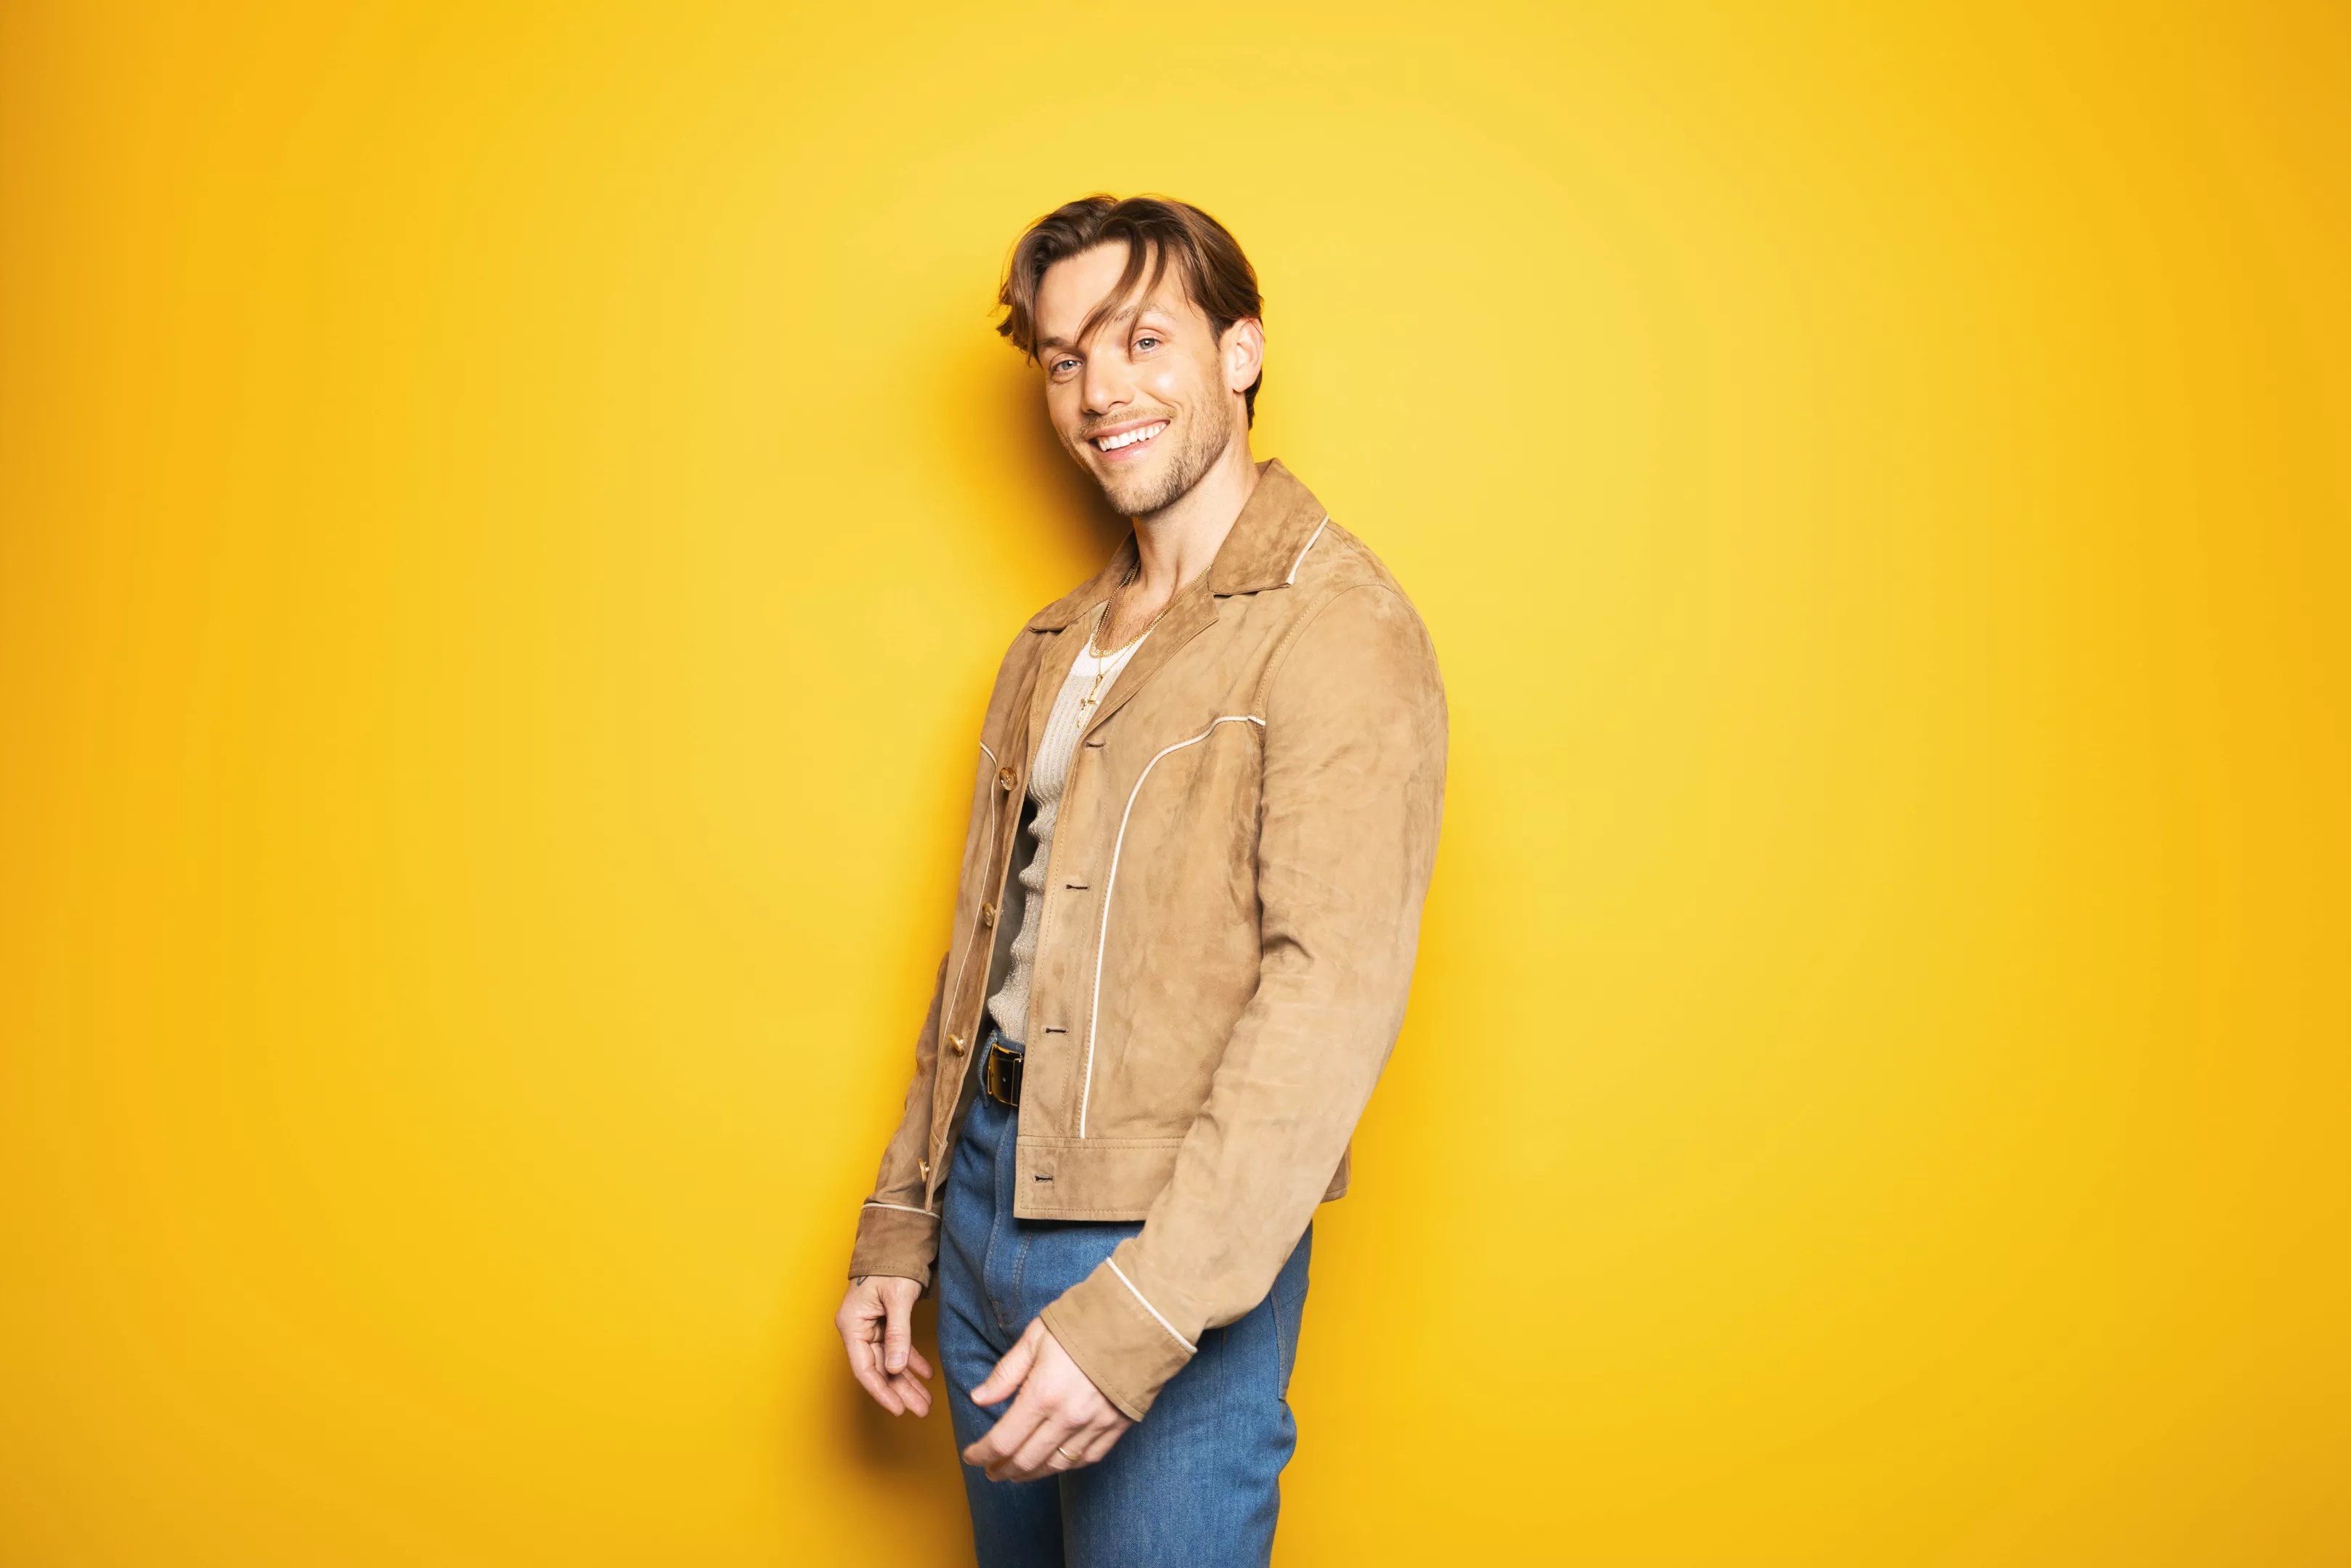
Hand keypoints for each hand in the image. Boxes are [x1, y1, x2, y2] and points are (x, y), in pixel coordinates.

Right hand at [835, 1275, 932, 1415]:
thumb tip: (897, 1368)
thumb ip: (897, 1334)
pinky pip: (897, 1348)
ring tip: (925, 1401)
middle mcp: (858, 1329)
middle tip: (921, 1410)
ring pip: (890, 1361)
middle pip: (879, 1368)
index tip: (898, 1410)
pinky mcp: (883, 1322)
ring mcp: (870, 1326)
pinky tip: (925, 1374)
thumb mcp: (897, 1298)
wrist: (895, 1239)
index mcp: (852, 1325)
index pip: (865, 1368)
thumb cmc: (891, 1263)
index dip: (882, 1391)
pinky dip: (911, 1361)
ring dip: (907, 1381)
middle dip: (900, 1391)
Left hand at [961, 1319, 1132, 1480]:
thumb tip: (979, 1398)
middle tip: (990, 1471)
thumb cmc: (1084, 1322)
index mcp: (1043, 1394)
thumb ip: (1006, 1373)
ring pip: (1056, 1466)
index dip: (982, 1453)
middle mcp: (1067, 1417)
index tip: (971, 1457)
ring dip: (1031, 1474)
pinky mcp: (1116, 1427)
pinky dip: (1066, 1466)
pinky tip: (1054, 1463)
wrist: (1139, 1319)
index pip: (1003, 1440)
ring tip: (1016, 1473)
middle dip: (1002, 1470)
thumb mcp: (1036, 1338)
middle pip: (1026, 1460)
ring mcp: (1094, 1425)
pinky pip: (1087, 1459)